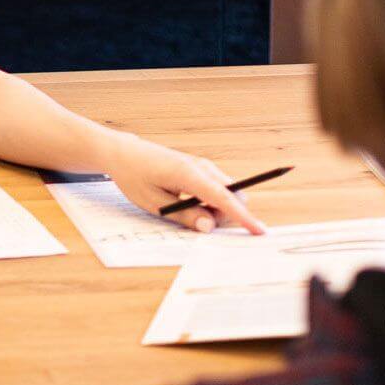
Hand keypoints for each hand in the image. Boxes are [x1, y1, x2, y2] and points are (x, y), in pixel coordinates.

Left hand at [105, 134, 265, 234]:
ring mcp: (202, 165)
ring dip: (216, 208)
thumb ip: (184, 216)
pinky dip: (211, 200)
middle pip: (233, 195)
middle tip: (196, 222)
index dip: (244, 216)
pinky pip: (217, 187)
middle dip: (225, 215)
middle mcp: (201, 166)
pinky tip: (188, 202)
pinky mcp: (199, 167)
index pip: (225, 198)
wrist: (125, 153)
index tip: (260, 231)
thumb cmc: (136, 176)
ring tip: (184, 209)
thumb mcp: (154, 203)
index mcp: (189, 174)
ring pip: (226, 192)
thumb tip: (209, 227)